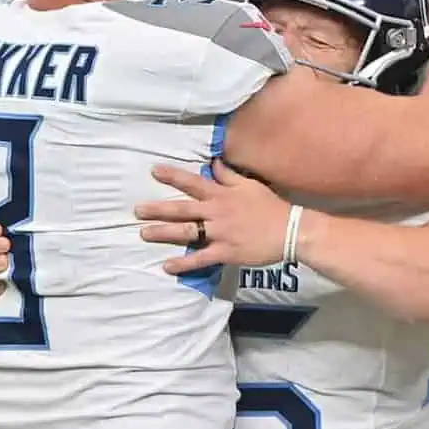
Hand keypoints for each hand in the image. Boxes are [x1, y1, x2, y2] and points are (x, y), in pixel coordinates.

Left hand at [136, 160, 293, 272]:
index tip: (154, 171)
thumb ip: (228, 175)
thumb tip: (213, 162)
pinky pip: (200, 258)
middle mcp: (217, 213)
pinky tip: (167, 266)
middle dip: (158, 209)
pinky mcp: (226, 252)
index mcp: (222, 195)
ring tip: (144, 233)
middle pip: (182, 210)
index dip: (173, 176)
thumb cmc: (270, 206)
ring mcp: (220, 234)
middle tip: (137, 210)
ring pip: (186, 233)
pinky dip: (183, 263)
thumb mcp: (250, 185)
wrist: (290, 231)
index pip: (193, 183)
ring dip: (163, 233)